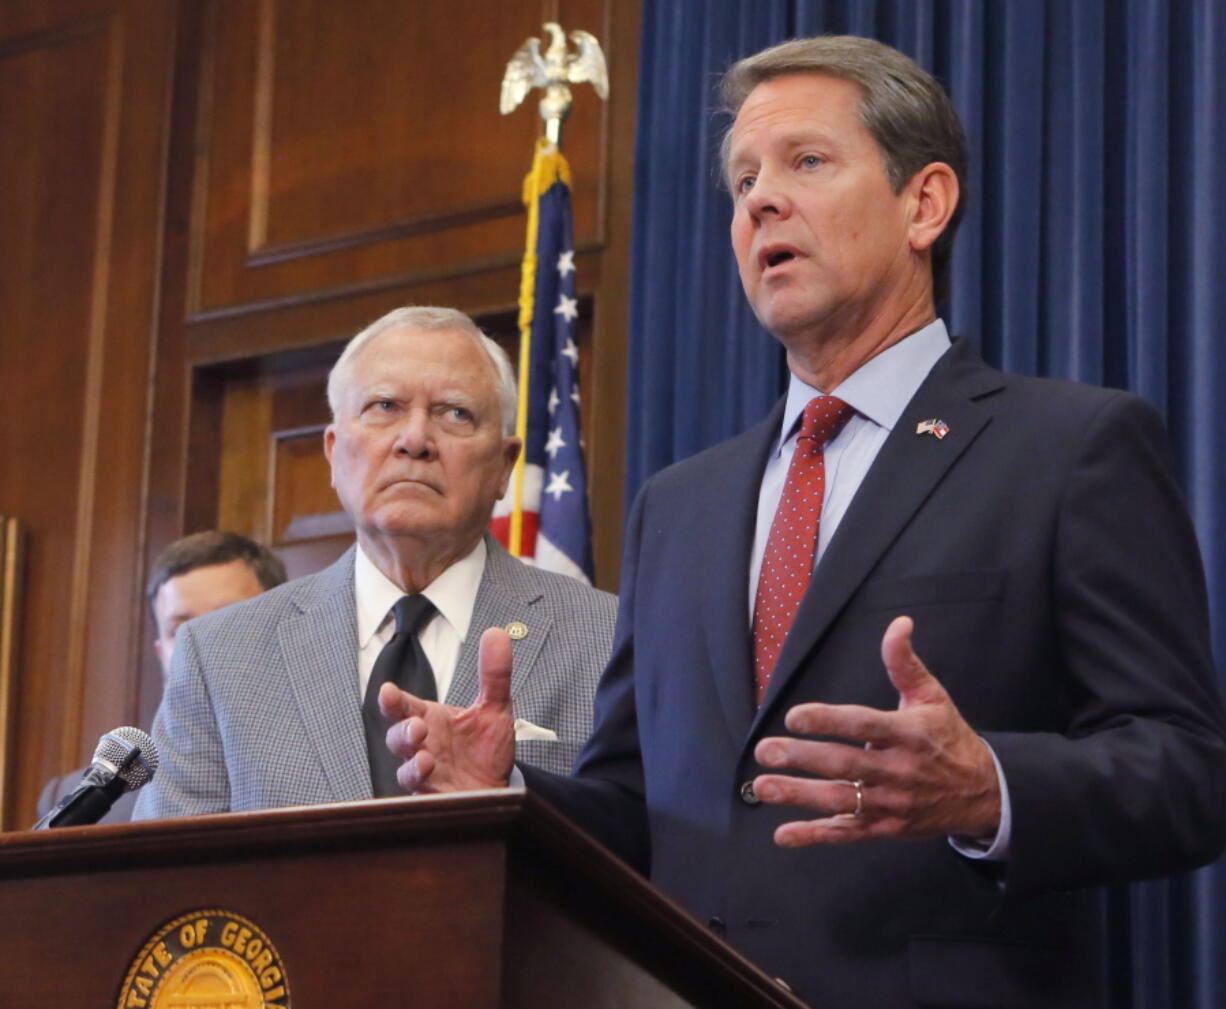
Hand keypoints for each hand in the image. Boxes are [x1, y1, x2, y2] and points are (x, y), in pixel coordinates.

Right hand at [380, 626, 516, 792]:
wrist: (499, 787)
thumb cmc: (486, 748)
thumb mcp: (496, 707)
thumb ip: (494, 674)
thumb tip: (497, 633)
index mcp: (430, 720)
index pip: (404, 707)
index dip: (393, 700)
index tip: (388, 691)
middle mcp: (423, 747)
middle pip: (397, 738)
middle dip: (402, 732)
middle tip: (418, 727)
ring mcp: (427, 776)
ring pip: (405, 771)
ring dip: (412, 765)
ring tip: (425, 758)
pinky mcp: (438, 800)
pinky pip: (423, 798)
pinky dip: (427, 791)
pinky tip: (436, 782)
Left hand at [752, 616, 1000, 846]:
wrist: (984, 794)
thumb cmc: (949, 738)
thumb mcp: (932, 697)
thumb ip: (905, 663)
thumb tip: (899, 624)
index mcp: (908, 734)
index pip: (864, 725)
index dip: (829, 721)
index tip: (795, 717)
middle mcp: (898, 771)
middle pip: (845, 764)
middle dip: (801, 758)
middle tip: (765, 750)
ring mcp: (891, 803)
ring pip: (841, 800)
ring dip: (799, 795)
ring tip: (763, 785)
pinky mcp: (886, 828)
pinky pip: (847, 833)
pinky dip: (815, 835)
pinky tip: (784, 834)